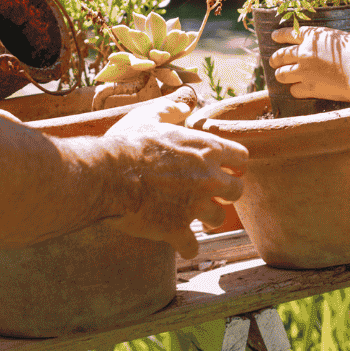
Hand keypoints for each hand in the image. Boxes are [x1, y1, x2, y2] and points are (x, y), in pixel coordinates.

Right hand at [103, 87, 246, 257]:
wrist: (108, 174)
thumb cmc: (128, 142)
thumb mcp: (150, 116)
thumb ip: (172, 110)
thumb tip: (185, 105)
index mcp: (207, 148)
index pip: (241, 157)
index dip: (232, 163)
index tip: (223, 167)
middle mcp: (209, 178)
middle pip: (238, 191)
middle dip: (224, 192)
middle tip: (208, 192)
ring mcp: (195, 206)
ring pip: (218, 219)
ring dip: (205, 218)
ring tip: (191, 214)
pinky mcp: (177, 229)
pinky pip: (193, 246)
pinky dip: (184, 244)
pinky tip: (175, 238)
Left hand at [269, 26, 349, 102]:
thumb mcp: (342, 38)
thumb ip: (328, 40)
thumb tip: (326, 41)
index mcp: (312, 36)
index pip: (288, 33)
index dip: (279, 35)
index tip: (273, 36)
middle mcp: (304, 52)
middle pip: (280, 55)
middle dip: (275, 59)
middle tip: (273, 61)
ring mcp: (304, 71)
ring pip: (282, 74)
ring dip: (281, 74)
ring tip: (281, 75)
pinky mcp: (309, 88)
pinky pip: (294, 90)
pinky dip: (295, 90)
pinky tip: (298, 89)